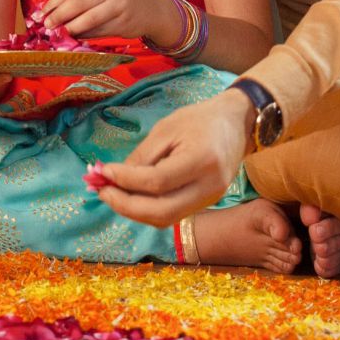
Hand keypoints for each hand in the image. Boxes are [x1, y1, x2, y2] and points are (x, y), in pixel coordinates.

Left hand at [40, 0, 179, 41]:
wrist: (150, 9)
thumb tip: (50, 13)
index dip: (53, 2)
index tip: (41, 13)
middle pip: (76, 2)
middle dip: (58, 16)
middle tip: (47, 26)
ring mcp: (118, 4)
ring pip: (87, 19)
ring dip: (71, 28)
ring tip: (61, 34)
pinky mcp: (124, 21)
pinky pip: (99, 31)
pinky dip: (86, 36)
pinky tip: (78, 37)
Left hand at [96, 89, 254, 226]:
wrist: (237, 125)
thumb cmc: (200, 120)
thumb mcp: (167, 128)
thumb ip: (142, 156)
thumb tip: (113, 178)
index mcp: (202, 160)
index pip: (157, 182)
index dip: (126, 181)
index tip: (102, 172)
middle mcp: (209, 187)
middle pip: (162, 212)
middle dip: (125, 206)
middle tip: (101, 192)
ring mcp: (210, 199)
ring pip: (166, 219)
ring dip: (133, 211)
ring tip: (110, 193)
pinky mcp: (206, 203)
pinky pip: (172, 214)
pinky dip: (147, 208)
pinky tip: (130, 195)